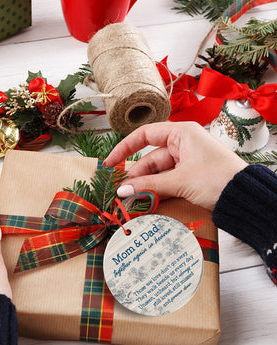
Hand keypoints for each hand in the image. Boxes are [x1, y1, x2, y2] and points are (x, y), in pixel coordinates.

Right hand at [104, 121, 247, 210]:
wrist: (244, 197)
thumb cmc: (217, 178)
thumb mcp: (180, 181)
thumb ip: (149, 185)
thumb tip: (122, 190)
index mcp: (181, 133)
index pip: (145, 135)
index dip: (125, 148)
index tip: (111, 163)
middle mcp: (182, 144)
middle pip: (149, 158)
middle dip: (136, 175)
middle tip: (121, 191)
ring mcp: (185, 161)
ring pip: (156, 172)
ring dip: (145, 186)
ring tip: (131, 199)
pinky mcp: (188, 176)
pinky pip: (165, 181)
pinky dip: (156, 191)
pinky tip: (145, 200)